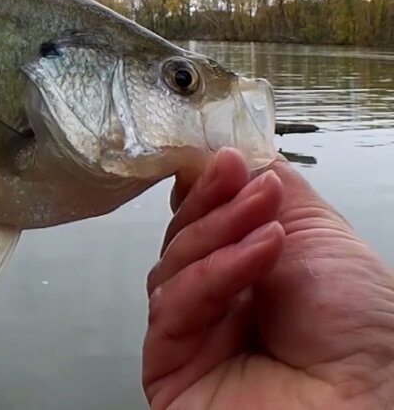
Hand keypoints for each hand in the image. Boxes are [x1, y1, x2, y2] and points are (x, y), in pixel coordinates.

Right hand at [142, 148, 393, 408]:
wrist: (370, 399)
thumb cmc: (362, 331)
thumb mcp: (320, 236)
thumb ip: (274, 189)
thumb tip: (237, 153)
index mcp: (249, 276)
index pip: (204, 222)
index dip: (209, 189)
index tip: (227, 157)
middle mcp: (216, 305)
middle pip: (181, 240)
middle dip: (213, 204)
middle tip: (239, 175)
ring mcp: (190, 336)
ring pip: (170, 268)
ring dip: (218, 234)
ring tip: (268, 221)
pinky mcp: (168, 365)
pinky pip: (173, 307)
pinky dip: (214, 273)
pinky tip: (259, 252)